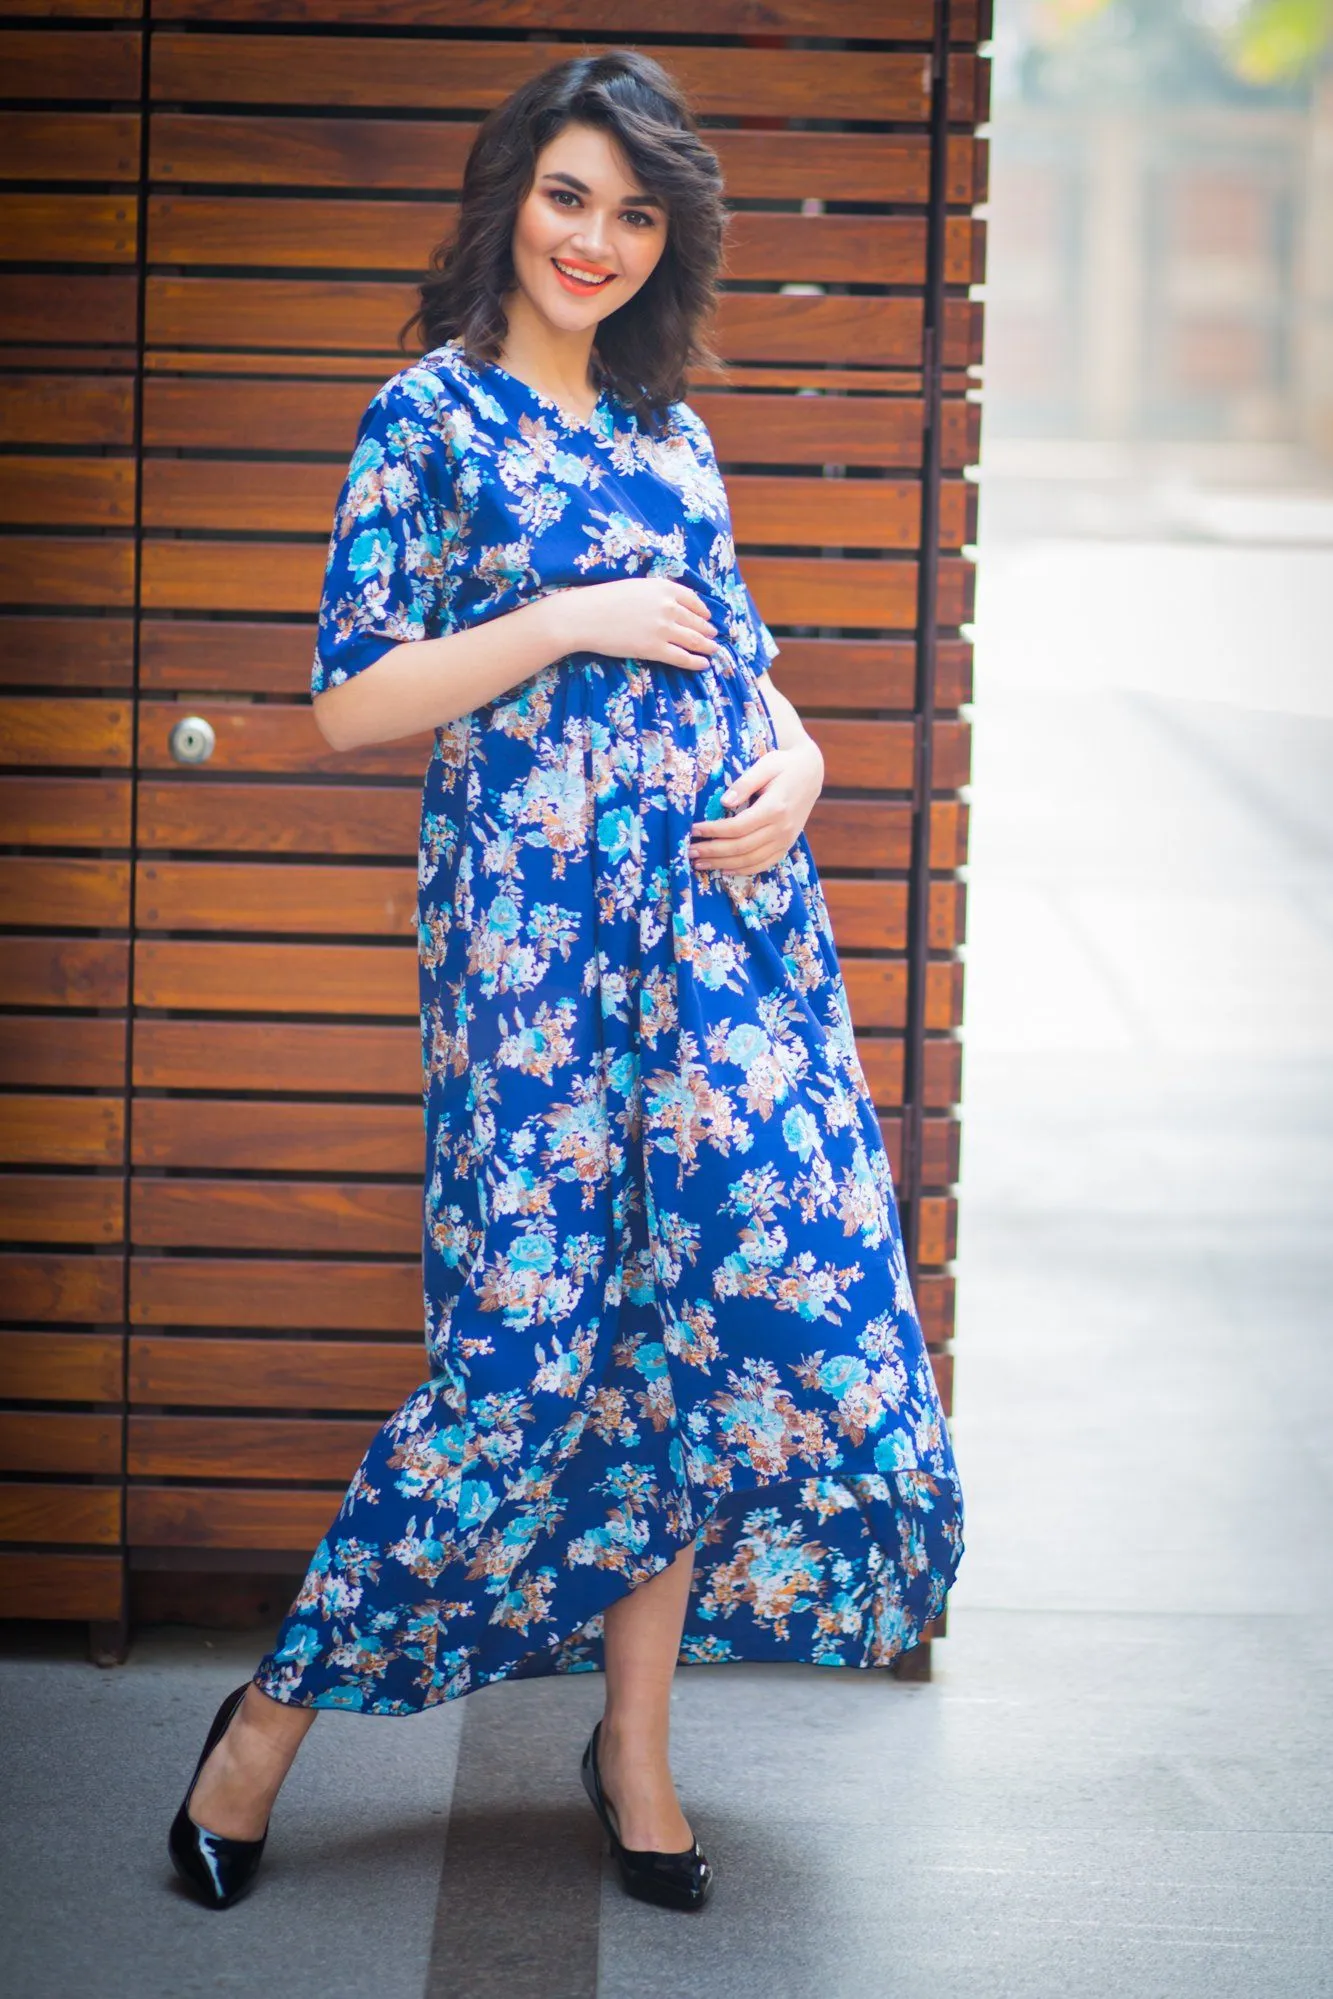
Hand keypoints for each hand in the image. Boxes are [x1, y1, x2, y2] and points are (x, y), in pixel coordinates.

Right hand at [547, 577, 718, 669]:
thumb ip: (656, 593)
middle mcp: (668, 606)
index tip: (707, 617)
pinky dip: (696, 662)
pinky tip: (704, 664)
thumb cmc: (604, 600)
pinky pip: (682, 657)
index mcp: (664, 587)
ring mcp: (663, 628)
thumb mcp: (635, 586)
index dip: (703, 611)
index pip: (693, 600)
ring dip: (707, 646)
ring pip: (694, 639)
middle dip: (708, 630)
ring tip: (714, 650)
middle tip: (714, 636)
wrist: (585, 616)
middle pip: (697, 621)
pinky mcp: (655, 648)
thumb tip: (671, 604)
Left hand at [689, 736, 824, 874]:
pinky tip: (725, 869)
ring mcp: (786, 839)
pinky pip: (765, 864)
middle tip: (689, 851)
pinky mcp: (787, 845)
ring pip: (751, 860)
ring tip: (700, 863)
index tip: (693, 830)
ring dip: (723, 864)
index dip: (713, 831)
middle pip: (741, 847)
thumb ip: (745, 783)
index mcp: (774, 808)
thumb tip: (724, 802)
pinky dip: (744, 870)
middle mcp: (782, 828)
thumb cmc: (784, 765)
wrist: (811, 773)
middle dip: (712, 851)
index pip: (737, 827)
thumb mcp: (765, 765)